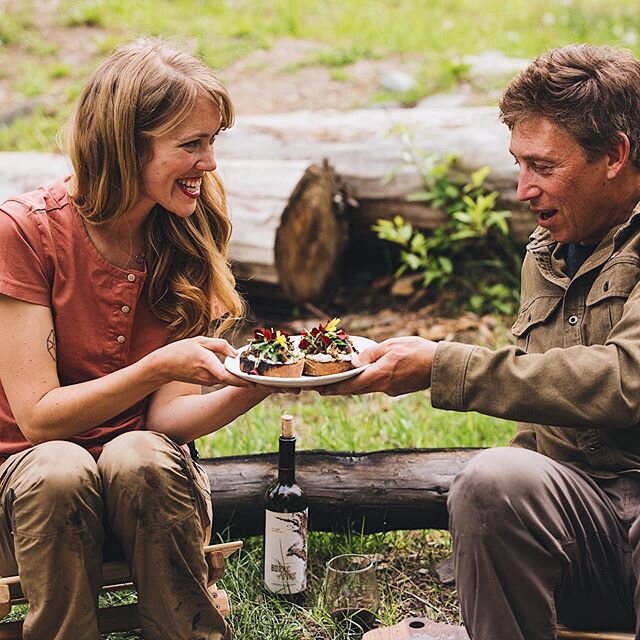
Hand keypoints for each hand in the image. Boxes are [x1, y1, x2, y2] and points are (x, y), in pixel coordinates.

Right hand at [150, 336, 250, 386]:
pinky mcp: (207, 382)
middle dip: (247, 377)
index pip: (226, 376)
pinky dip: (231, 373)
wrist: (163, 366)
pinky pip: (223, 377)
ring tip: (254, 368)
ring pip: (228, 378)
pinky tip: (237, 367)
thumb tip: (235, 353)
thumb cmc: (180, 351)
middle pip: (232, 379)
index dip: (241, 380)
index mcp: (206, 363)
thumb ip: (220, 345)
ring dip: (240, 375)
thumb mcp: (200, 341)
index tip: (255, 381)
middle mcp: (208, 375)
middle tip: (263, 374)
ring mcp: (207, 381)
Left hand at [319, 336, 436, 396]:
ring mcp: (392, 390)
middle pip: (357, 389)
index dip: (334, 389)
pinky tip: (372, 371)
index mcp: (379, 376)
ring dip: (358, 383)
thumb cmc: (418, 351)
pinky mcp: (400, 389)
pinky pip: (381, 385)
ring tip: (347, 377)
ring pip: (369, 387)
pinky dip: (373, 380)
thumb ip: (371, 354)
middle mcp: (384, 387)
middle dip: (342, 388)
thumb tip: (355, 362)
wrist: (441, 365)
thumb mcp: (391, 345)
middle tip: (327, 386)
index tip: (321, 390)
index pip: (351, 386)